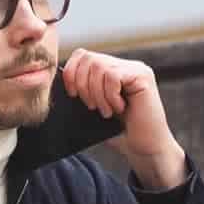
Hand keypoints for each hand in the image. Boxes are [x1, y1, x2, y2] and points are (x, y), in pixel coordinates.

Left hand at [62, 49, 186, 188]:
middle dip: (82, 85)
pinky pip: (113, 76)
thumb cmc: (120, 133)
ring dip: (97, 94)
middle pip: (88, 58)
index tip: (72, 95)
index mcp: (110, 71)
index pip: (82, 55)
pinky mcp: (142, 76)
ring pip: (100, 67)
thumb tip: (59, 81)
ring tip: (107, 112)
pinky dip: (110, 95)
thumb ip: (82, 92)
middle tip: (91, 107)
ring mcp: (134, 69)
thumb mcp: (94, 110)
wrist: (144, 149)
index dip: (71, 72)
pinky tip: (119, 108)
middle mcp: (123, 65)